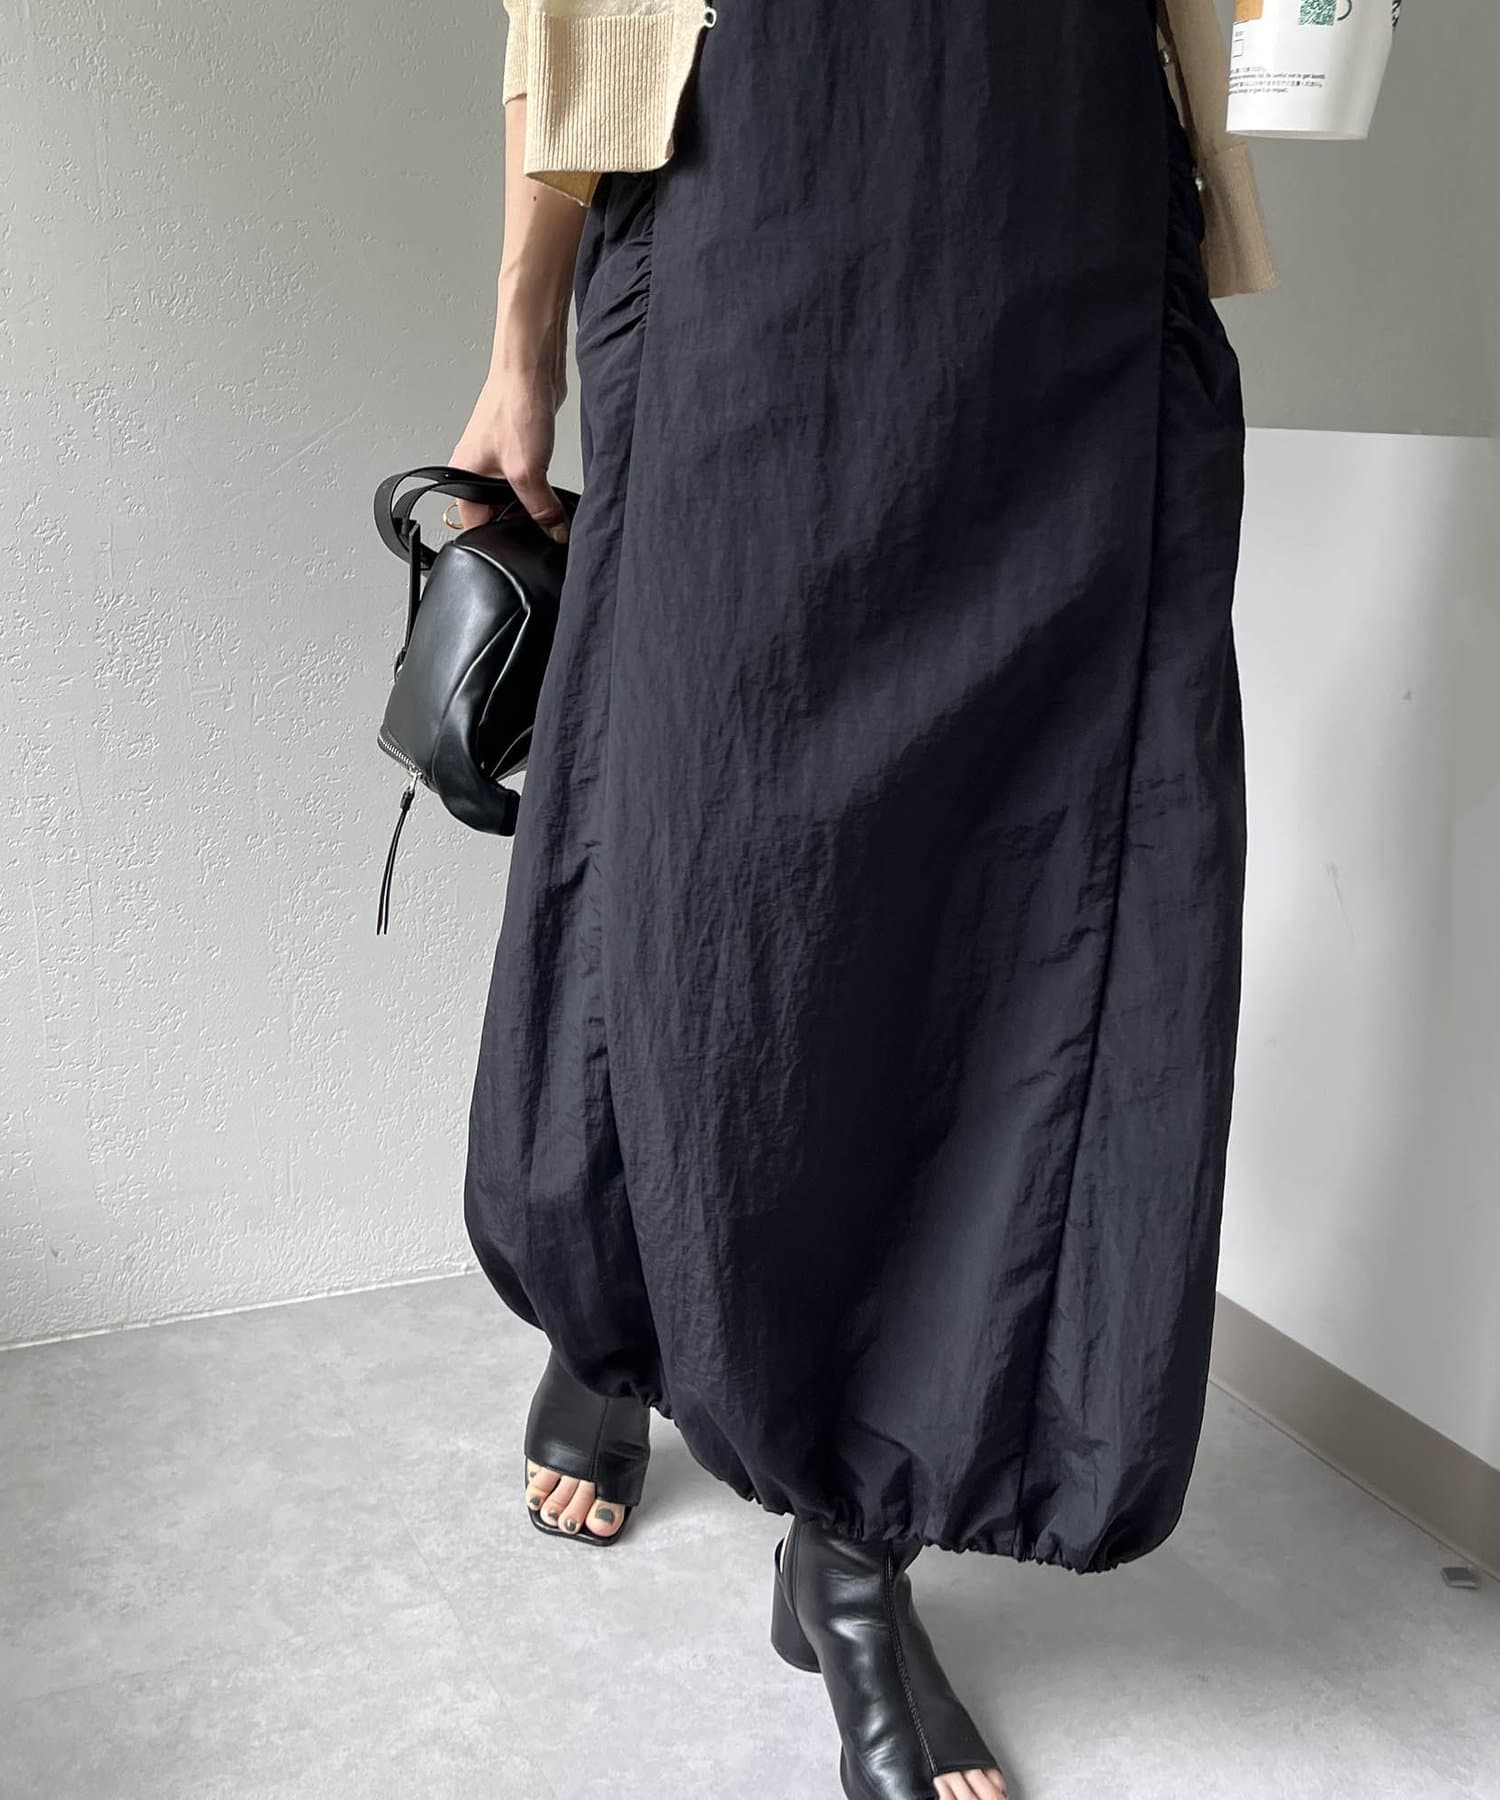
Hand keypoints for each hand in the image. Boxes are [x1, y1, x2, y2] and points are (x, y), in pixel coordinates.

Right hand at [449, 303, 569, 542]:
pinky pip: (530, 477)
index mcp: (463, 477)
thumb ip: (541, 509)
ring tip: (544, 492)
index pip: (475, 527)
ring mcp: (498, 457)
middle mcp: (476, 467)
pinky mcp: (520, 447)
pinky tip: (551, 478)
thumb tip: (554, 533)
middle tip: (539, 521)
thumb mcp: (528, 472)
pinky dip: (542, 483)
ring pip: (516, 495)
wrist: (531, 368)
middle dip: (519, 519)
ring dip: (534, 499)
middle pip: (497, 511)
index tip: (522, 547)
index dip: (498, 540)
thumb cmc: (513, 406)